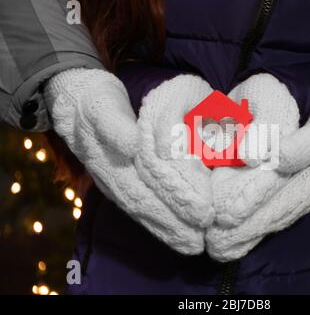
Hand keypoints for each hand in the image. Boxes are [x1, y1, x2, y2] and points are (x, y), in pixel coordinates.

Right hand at [45, 68, 204, 254]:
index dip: (170, 207)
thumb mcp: (101, 105)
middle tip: (199, 242)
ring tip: (188, 244)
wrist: (74, 101)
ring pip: (140, 211)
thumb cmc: (93, 101)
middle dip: (173, 226)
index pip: (143, 191)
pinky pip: (135, 205)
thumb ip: (114, 125)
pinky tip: (169, 229)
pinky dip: (154, 220)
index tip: (199, 217)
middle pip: (145, 207)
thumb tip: (132, 146)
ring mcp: (112, 182)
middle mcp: (111, 178)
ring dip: (165, 229)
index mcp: (109, 162)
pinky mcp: (116, 181)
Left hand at [206, 93, 309, 261]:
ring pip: (279, 218)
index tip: (224, 218)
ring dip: (252, 232)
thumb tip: (274, 158)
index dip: (251, 209)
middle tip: (215, 242)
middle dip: (245, 230)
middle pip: (275, 215)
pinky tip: (249, 232)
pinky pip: (285, 214)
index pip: (279, 198)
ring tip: (225, 245)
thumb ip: (304, 144)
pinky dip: (265, 225)